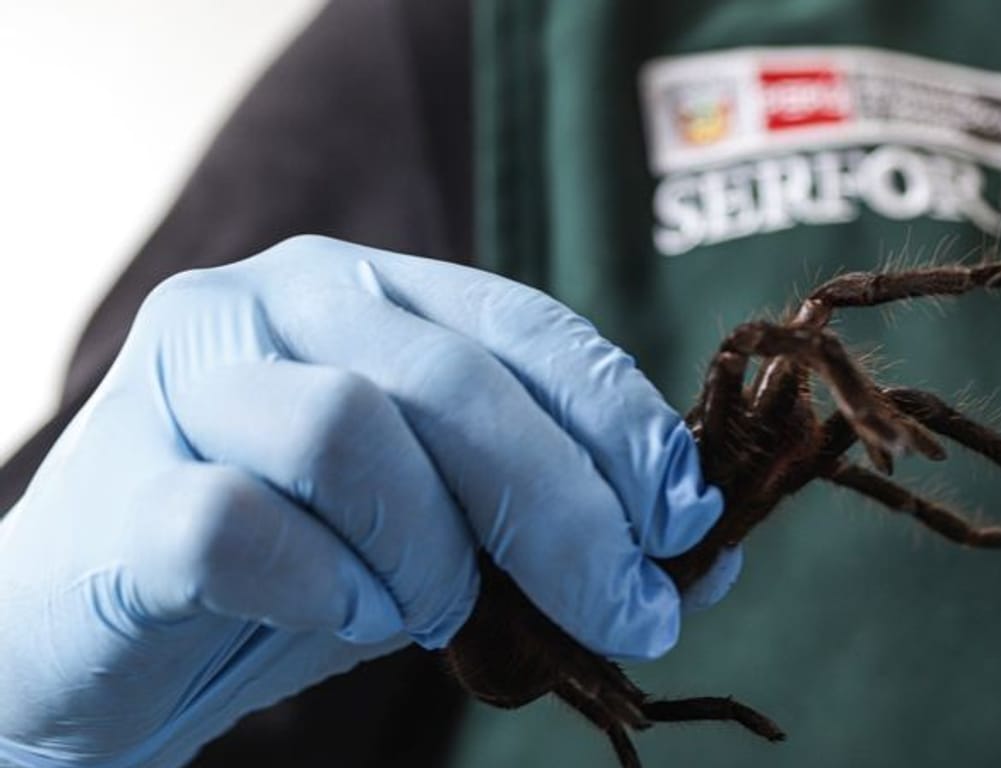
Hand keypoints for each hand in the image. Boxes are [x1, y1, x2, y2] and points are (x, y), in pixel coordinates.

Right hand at [0, 236, 725, 766]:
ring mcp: (186, 381)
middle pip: (453, 382)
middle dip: (567, 510)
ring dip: (431, 549)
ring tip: (438, 611)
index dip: (620, 420)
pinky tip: (346, 616)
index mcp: (370, 290)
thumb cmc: (293, 567)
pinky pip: (236, 521)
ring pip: (348, 431)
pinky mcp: (114, 486)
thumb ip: (559, 529)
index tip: (684, 518)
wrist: (106, 638)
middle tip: (626, 609)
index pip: (524, 326)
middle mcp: (275, 302)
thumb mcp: (450, 535)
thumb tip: (706, 564)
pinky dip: (322, 585)